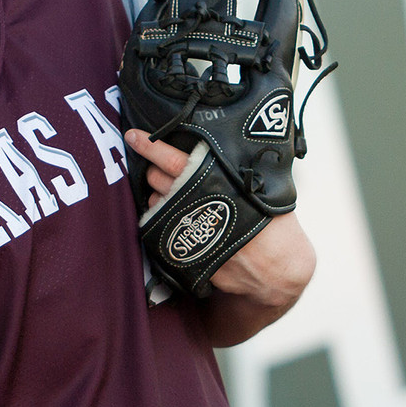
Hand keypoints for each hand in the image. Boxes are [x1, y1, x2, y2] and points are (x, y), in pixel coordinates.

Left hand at [125, 129, 316, 321]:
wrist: (273, 270)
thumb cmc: (272, 227)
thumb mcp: (258, 187)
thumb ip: (230, 170)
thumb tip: (208, 154)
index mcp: (212, 180)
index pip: (170, 157)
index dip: (148, 144)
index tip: (133, 136)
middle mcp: (192, 201)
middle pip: (155, 177)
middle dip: (154, 170)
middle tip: (162, 167)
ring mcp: (183, 226)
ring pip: (155, 201)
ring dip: (159, 195)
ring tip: (176, 195)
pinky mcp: (177, 249)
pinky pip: (156, 227)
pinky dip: (161, 218)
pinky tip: (172, 216)